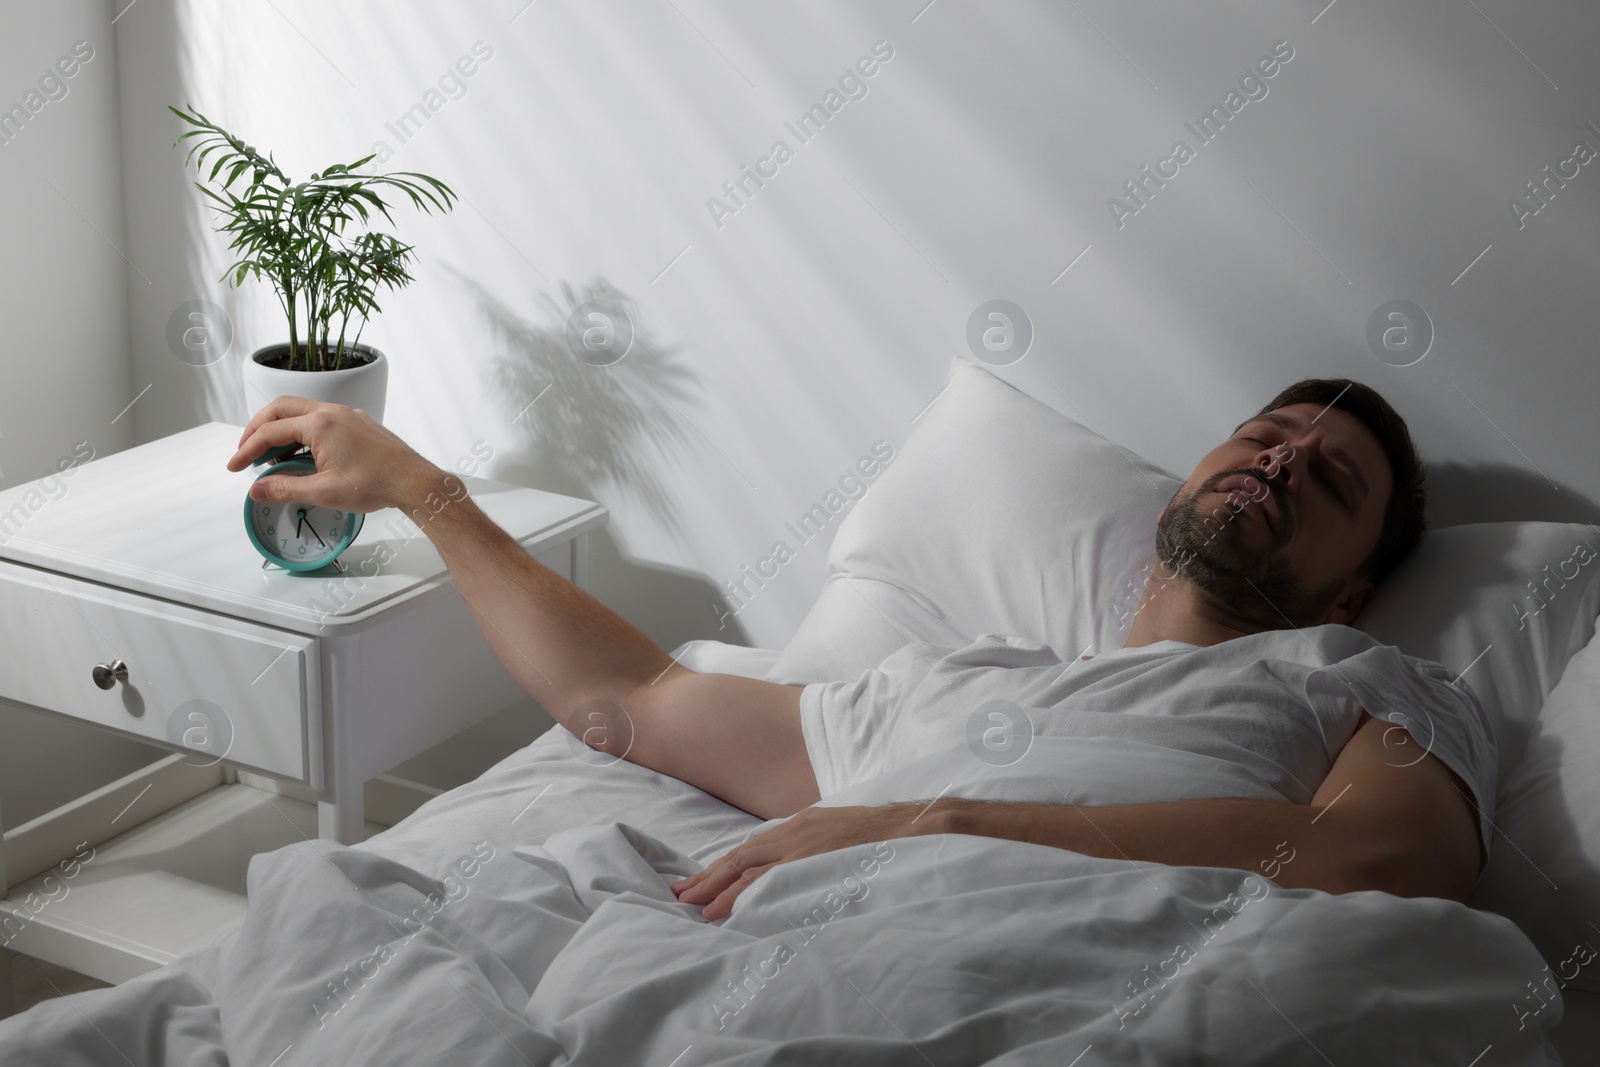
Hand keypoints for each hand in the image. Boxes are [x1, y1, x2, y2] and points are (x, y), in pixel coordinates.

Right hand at [226, 396, 442, 514]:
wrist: (413, 481)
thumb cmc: (376, 484)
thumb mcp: (324, 492)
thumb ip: (285, 488)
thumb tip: (257, 489)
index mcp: (320, 424)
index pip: (270, 431)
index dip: (247, 449)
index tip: (235, 465)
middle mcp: (332, 412)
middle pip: (281, 409)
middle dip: (258, 428)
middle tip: (245, 450)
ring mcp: (346, 415)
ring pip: (302, 413)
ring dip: (281, 430)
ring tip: (271, 458)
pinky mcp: (357, 422)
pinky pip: (320, 420)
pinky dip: (302, 432)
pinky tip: (301, 454)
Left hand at [669, 803, 932, 920]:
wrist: (913, 829)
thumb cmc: (879, 836)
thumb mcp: (835, 835)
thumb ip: (808, 849)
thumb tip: (787, 872)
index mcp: (797, 827)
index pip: (748, 850)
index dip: (719, 868)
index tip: (695, 884)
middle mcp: (793, 834)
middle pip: (740, 858)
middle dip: (709, 879)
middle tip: (681, 897)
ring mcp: (803, 850)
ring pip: (751, 871)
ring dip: (722, 892)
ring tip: (698, 910)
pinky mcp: (814, 865)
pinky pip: (773, 882)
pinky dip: (749, 896)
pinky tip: (732, 911)